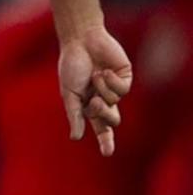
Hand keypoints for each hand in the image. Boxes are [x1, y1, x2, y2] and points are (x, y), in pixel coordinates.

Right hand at [58, 25, 132, 155]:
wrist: (81, 40)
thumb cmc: (71, 65)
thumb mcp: (69, 93)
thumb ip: (74, 114)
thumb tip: (76, 137)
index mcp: (89, 104)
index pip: (100, 127)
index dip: (105, 141)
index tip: (107, 154)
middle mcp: (104, 98)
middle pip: (111, 120)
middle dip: (102, 114)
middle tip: (94, 102)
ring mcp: (116, 88)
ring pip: (115, 104)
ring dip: (102, 91)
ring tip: (95, 75)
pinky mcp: (125, 78)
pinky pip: (123, 90)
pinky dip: (111, 82)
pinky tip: (104, 71)